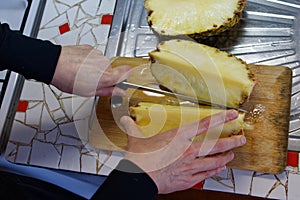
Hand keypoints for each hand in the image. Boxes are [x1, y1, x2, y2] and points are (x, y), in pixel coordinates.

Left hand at [51, 45, 130, 95]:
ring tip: (82, 74)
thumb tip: (119, 92)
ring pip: (102, 64)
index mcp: (106, 76)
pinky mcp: (90, 48)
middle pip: (111, 71)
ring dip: (95, 69)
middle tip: (92, 82)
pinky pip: (94, 57)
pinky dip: (89, 61)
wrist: (54, 64)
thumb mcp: (88, 91)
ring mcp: (97, 54)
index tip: (121, 82)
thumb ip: (107, 91)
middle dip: (104, 76)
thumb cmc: (68, 78)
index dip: (124, 78)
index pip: (126, 73)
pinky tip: (79, 67)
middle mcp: (104, 63)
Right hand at [120, 110, 245, 193]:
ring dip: (225, 157)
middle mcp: (188, 150)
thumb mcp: (136, 139)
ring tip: (232, 155)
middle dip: (232, 141)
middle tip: (241, 139)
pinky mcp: (188, 179)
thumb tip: (126, 120)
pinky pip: (206, 174)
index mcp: (178, 136)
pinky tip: (219, 169)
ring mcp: (190, 165)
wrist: (139, 177)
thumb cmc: (141, 158)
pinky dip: (214, 171)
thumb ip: (133, 127)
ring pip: (214, 161)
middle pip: (216, 145)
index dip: (221, 118)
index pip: (205, 124)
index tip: (232, 115)